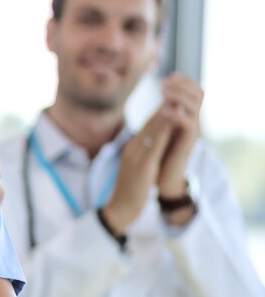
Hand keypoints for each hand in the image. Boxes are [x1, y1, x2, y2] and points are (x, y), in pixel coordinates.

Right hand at [101, 108, 173, 231]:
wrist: (118, 209)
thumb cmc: (130, 190)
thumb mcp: (137, 167)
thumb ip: (143, 153)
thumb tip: (154, 143)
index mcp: (132, 148)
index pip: (148, 125)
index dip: (161, 109)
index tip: (174, 96)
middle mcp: (133, 148)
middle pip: (150, 123)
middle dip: (164, 105)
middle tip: (177, 88)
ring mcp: (136, 157)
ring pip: (152, 130)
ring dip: (164, 113)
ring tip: (176, 98)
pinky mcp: (142, 167)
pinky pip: (154, 146)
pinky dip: (163, 132)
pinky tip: (172, 123)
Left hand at [156, 73, 202, 197]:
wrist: (162, 179)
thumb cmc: (158, 154)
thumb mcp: (159, 131)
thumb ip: (162, 115)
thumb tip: (162, 97)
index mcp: (185, 116)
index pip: (192, 92)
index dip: (183, 82)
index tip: (169, 75)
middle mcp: (192, 121)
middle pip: (197, 94)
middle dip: (182, 85)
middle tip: (164, 82)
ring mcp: (192, 131)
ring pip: (194, 106)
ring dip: (179, 95)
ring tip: (163, 91)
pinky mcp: (188, 143)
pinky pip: (188, 124)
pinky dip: (176, 115)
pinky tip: (163, 112)